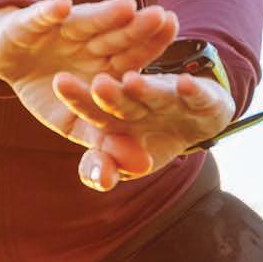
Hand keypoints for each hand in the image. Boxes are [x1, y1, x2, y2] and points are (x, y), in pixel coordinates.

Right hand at [0, 0, 181, 179]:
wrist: (6, 61)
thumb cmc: (47, 92)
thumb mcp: (75, 123)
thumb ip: (106, 142)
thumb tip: (143, 166)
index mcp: (104, 61)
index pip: (134, 56)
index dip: (153, 49)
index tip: (175, 43)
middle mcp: (88, 41)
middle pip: (116, 36)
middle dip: (137, 29)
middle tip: (161, 17)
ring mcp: (61, 29)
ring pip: (85, 21)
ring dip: (103, 14)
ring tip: (126, 7)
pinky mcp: (31, 21)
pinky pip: (41, 16)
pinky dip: (49, 12)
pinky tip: (61, 6)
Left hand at [52, 69, 234, 192]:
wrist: (198, 119)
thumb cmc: (152, 139)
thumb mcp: (125, 161)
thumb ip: (102, 169)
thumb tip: (100, 180)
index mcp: (112, 112)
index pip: (90, 106)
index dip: (76, 97)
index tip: (59, 81)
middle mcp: (138, 100)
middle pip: (121, 97)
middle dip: (110, 94)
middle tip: (97, 84)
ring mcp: (170, 97)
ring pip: (156, 93)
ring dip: (146, 89)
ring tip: (132, 82)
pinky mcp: (203, 96)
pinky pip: (197, 95)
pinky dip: (192, 91)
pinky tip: (185, 84)